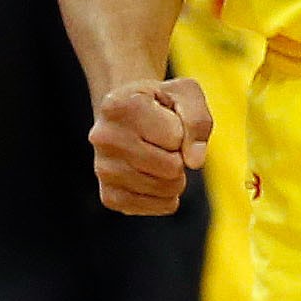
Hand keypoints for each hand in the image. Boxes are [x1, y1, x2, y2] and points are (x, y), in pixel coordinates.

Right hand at [91, 74, 209, 214]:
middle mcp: (104, 139)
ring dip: (176, 175)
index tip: (165, 119)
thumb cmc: (161, 103)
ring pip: (167, 188)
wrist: (125, 116)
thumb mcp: (185, 94)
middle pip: (171, 167)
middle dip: (180, 155)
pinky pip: (161, 206)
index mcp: (118, 106)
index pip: (175, 137)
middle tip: (165, 142)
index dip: (182, 130)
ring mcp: (103, 170)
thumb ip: (197, 121)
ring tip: (159, 155)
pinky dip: (169, 194)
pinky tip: (154, 175)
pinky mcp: (110, 197)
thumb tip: (194, 162)